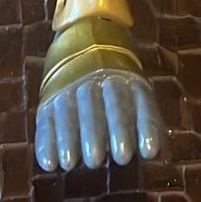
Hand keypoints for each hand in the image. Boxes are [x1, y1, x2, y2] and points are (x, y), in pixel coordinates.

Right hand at [35, 67, 163, 171]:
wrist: (85, 38)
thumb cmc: (119, 84)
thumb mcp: (137, 89)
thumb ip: (146, 119)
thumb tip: (154, 154)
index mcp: (127, 78)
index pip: (139, 102)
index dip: (145, 127)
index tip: (149, 152)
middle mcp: (97, 79)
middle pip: (96, 107)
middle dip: (97, 133)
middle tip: (98, 160)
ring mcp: (70, 85)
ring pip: (68, 112)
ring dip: (68, 138)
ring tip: (71, 163)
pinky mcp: (50, 96)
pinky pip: (46, 118)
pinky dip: (46, 141)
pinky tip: (48, 163)